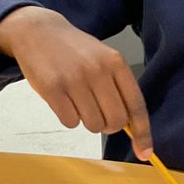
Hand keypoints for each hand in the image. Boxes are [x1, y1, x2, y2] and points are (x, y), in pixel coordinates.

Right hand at [0, 7, 151, 158]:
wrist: (39, 31)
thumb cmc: (74, 50)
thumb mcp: (103, 58)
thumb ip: (118, 87)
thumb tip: (132, 126)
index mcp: (116, 62)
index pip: (136, 105)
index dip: (143, 132)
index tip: (144, 152)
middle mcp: (97, 70)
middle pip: (115, 121)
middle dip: (108, 125)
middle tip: (97, 113)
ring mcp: (74, 79)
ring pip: (93, 125)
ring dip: (86, 120)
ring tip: (77, 100)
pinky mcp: (53, 88)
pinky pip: (70, 122)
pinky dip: (68, 117)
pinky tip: (63, 100)